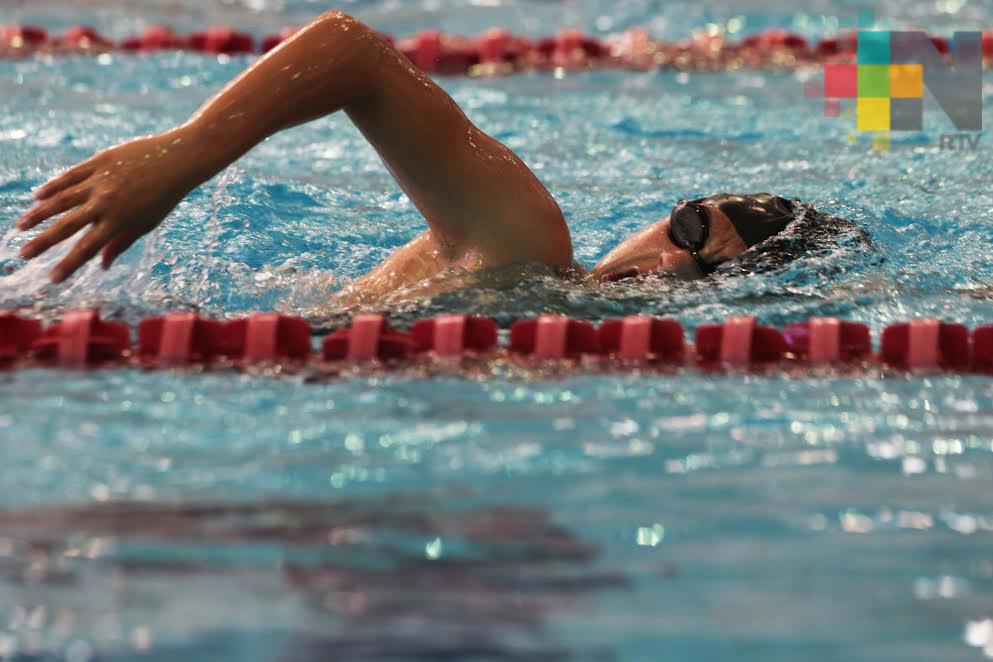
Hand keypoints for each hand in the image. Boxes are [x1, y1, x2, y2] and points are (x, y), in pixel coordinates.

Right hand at [17, 127, 203, 281]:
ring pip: (61, 199)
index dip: (69, 265)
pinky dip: (53, 187)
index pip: (88, 248)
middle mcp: (106, 202)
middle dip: (43, 242)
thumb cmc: (164, 196)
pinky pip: (70, 176)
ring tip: (21, 226)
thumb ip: (121, 242)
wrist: (177, 159)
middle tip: (24, 255)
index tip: (53, 279)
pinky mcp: (98, 161)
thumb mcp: (147, 223)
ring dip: (39, 214)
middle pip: (67, 226)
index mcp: (119, 221)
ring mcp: (100, 180)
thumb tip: (103, 265)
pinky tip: (38, 197)